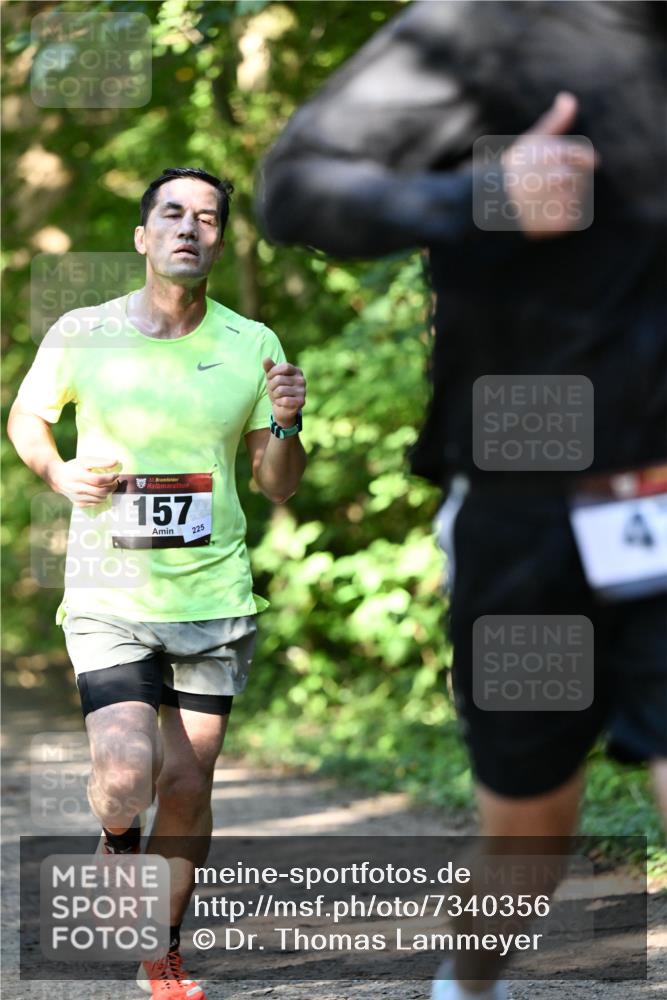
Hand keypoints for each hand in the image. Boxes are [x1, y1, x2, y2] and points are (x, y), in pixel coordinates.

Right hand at [49, 455, 120, 507]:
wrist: (57, 477)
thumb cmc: (73, 467)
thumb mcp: (86, 461)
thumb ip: (101, 462)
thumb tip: (117, 462)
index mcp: (78, 476)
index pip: (98, 480)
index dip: (110, 478)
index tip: (116, 474)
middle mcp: (77, 488)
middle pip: (100, 491)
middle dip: (112, 487)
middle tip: (115, 482)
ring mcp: (77, 498)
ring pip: (100, 499)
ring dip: (108, 493)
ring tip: (108, 486)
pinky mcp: (78, 504)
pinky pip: (95, 504)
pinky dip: (101, 498)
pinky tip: (100, 492)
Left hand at [262, 357, 305, 427]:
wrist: (282, 408)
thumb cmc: (277, 389)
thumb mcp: (272, 377)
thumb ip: (269, 367)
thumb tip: (266, 358)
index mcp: (297, 371)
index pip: (284, 366)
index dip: (273, 372)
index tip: (270, 378)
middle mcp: (302, 380)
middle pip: (279, 379)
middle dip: (271, 386)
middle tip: (273, 391)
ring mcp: (303, 391)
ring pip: (280, 390)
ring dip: (274, 395)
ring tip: (277, 397)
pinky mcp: (301, 402)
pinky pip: (285, 400)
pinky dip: (279, 402)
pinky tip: (281, 403)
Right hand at [501, 92, 598, 238]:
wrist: (490, 206)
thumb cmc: (513, 170)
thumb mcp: (532, 140)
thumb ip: (556, 121)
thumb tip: (569, 98)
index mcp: (557, 153)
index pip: (587, 159)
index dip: (575, 165)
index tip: (558, 171)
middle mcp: (561, 176)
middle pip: (583, 181)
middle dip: (569, 184)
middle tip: (543, 189)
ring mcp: (560, 201)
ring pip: (579, 200)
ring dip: (565, 202)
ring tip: (541, 202)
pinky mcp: (559, 223)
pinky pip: (572, 219)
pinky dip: (561, 220)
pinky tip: (542, 216)